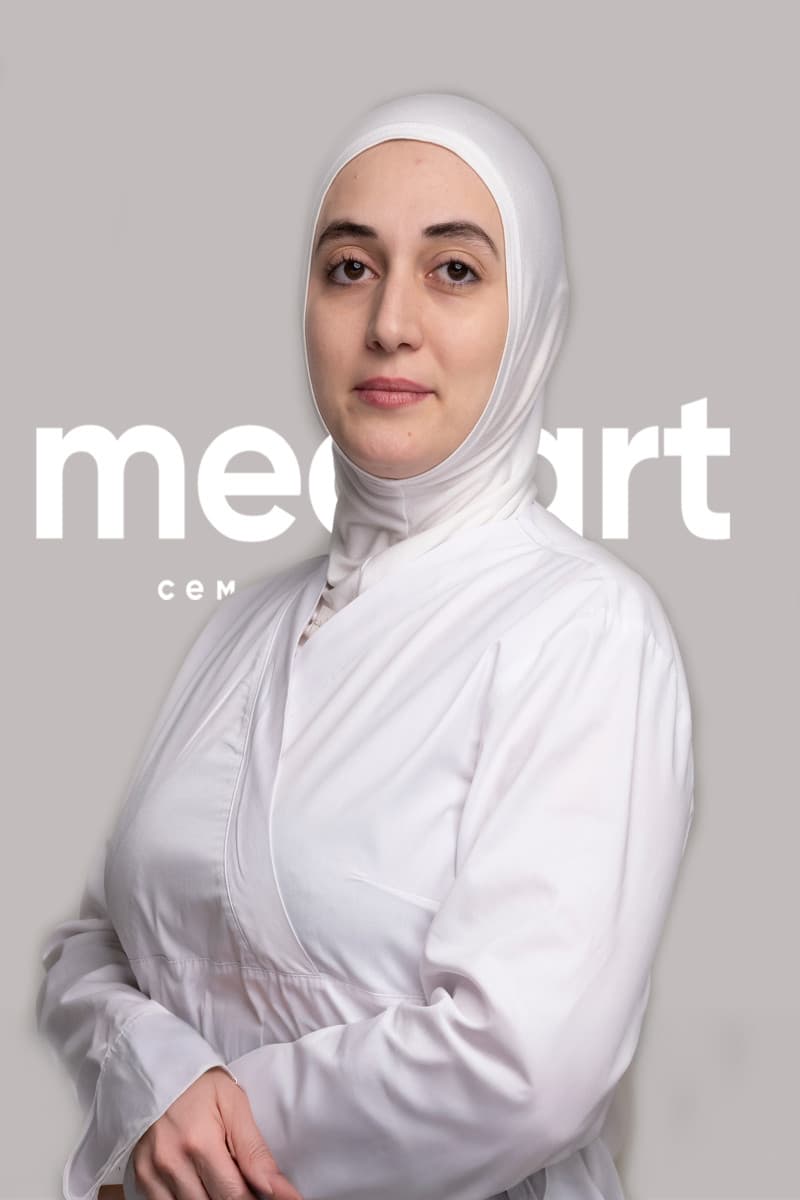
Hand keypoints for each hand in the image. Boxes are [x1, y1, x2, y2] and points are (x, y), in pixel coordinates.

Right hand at [128, 1066, 303, 1199]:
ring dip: (211, 1198)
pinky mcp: (141, 1177)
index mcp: (199, 1142)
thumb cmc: (199, 1083)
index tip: (271, 1198)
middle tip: (245, 1183)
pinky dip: (188, 1199)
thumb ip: (255, 1152)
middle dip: (235, 1198)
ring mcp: (152, 1172)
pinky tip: (201, 1184)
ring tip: (222, 1177)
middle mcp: (171, 1162)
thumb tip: (281, 1191)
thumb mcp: (234, 1105)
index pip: (235, 1195)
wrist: (155, 1067)